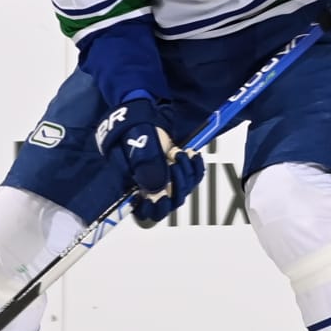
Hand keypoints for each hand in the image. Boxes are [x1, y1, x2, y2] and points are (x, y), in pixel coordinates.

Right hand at [95, 97, 204, 222]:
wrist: (142, 117)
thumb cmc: (134, 132)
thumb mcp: (138, 149)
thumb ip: (147, 169)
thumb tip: (157, 193)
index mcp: (134, 187)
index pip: (145, 213)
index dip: (154, 210)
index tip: (161, 197)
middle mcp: (151, 189)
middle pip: (169, 204)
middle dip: (177, 185)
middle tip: (173, 164)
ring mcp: (166, 180)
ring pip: (183, 191)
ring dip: (186, 172)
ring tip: (179, 153)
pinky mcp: (178, 171)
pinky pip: (194, 177)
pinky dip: (196, 167)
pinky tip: (192, 153)